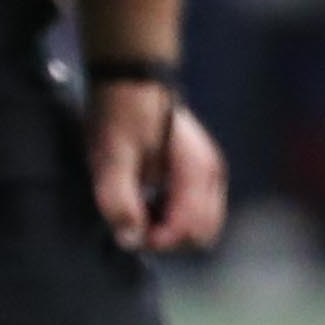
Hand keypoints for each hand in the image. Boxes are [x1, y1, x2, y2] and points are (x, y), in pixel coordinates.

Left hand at [90, 78, 230, 255]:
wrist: (130, 83)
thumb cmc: (122, 117)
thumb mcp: (111, 158)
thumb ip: (119, 200)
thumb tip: (130, 238)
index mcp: (197, 172)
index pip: (190, 230)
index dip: (157, 241)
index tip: (127, 232)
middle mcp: (213, 176)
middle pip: (201, 235)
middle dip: (166, 239)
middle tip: (132, 224)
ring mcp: (211, 175)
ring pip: (202, 226)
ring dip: (170, 230)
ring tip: (138, 212)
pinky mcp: (202, 174)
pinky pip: (198, 212)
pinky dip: (174, 218)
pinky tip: (148, 203)